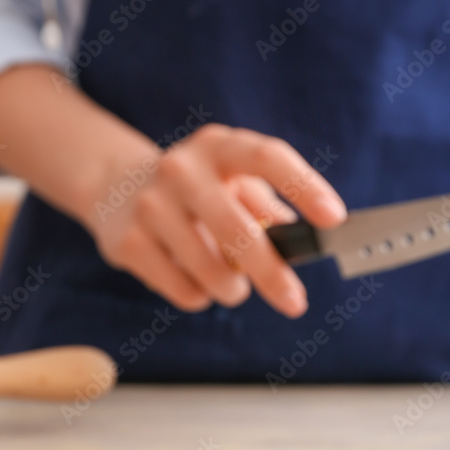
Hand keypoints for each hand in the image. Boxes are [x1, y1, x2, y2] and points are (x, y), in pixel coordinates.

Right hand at [89, 123, 346, 317]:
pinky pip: (185, 291)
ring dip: (231, 289)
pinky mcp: (128, 242)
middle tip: (294, 302)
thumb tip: (303, 241)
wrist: (115, 189)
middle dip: (271, 273)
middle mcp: (181, 169)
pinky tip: (192, 278)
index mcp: (219, 147)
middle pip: (238, 230)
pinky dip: (200, 296)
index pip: (267, 158)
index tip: (334, 220)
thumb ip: (269, 209)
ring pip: (211, 272)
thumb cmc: (197, 191)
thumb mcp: (233, 183)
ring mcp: (150, 205)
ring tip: (230, 284)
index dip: (304, 187)